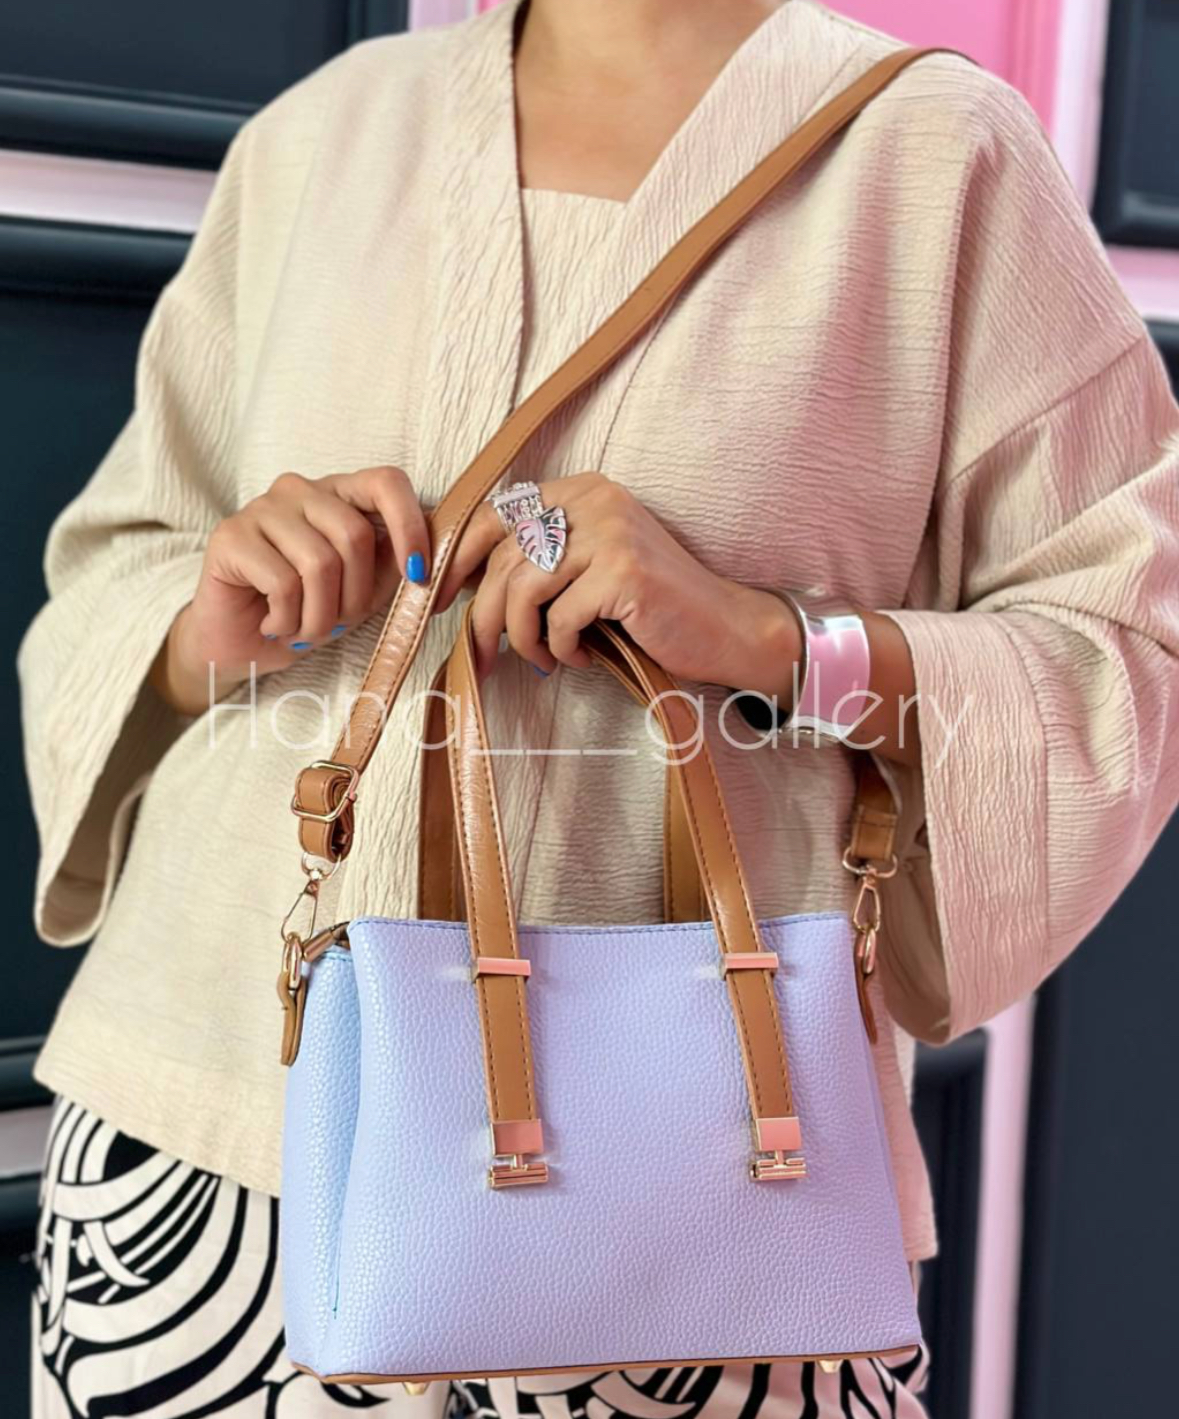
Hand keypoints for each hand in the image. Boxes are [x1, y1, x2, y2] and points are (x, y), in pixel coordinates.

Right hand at [150, 465, 430, 714]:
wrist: (243, 644)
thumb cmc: (311, 610)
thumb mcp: (369, 590)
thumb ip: (403, 567)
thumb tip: (451, 561)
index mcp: (341, 494)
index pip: (387, 481)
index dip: (409, 526)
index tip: (417, 576)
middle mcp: (301, 489)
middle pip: (353, 535)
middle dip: (355, 597)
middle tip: (337, 624)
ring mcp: (262, 507)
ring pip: (318, 563)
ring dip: (320, 616)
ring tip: (306, 629)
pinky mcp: (230, 536)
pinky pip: (282, 583)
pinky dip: (288, 620)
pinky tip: (275, 625)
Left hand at [433, 471, 801, 697]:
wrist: (725, 627)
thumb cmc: (651, 606)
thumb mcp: (591, 566)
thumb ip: (541, 561)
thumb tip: (461, 585)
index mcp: (582, 490)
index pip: (496, 515)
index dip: (458, 558)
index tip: (440, 598)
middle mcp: (594, 500)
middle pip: (503, 558)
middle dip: (484, 615)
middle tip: (481, 655)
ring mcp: (611, 533)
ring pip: (523, 590)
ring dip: (522, 637)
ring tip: (543, 659)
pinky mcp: (624, 573)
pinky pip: (560, 618)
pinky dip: (561, 648)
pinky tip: (580, 658)